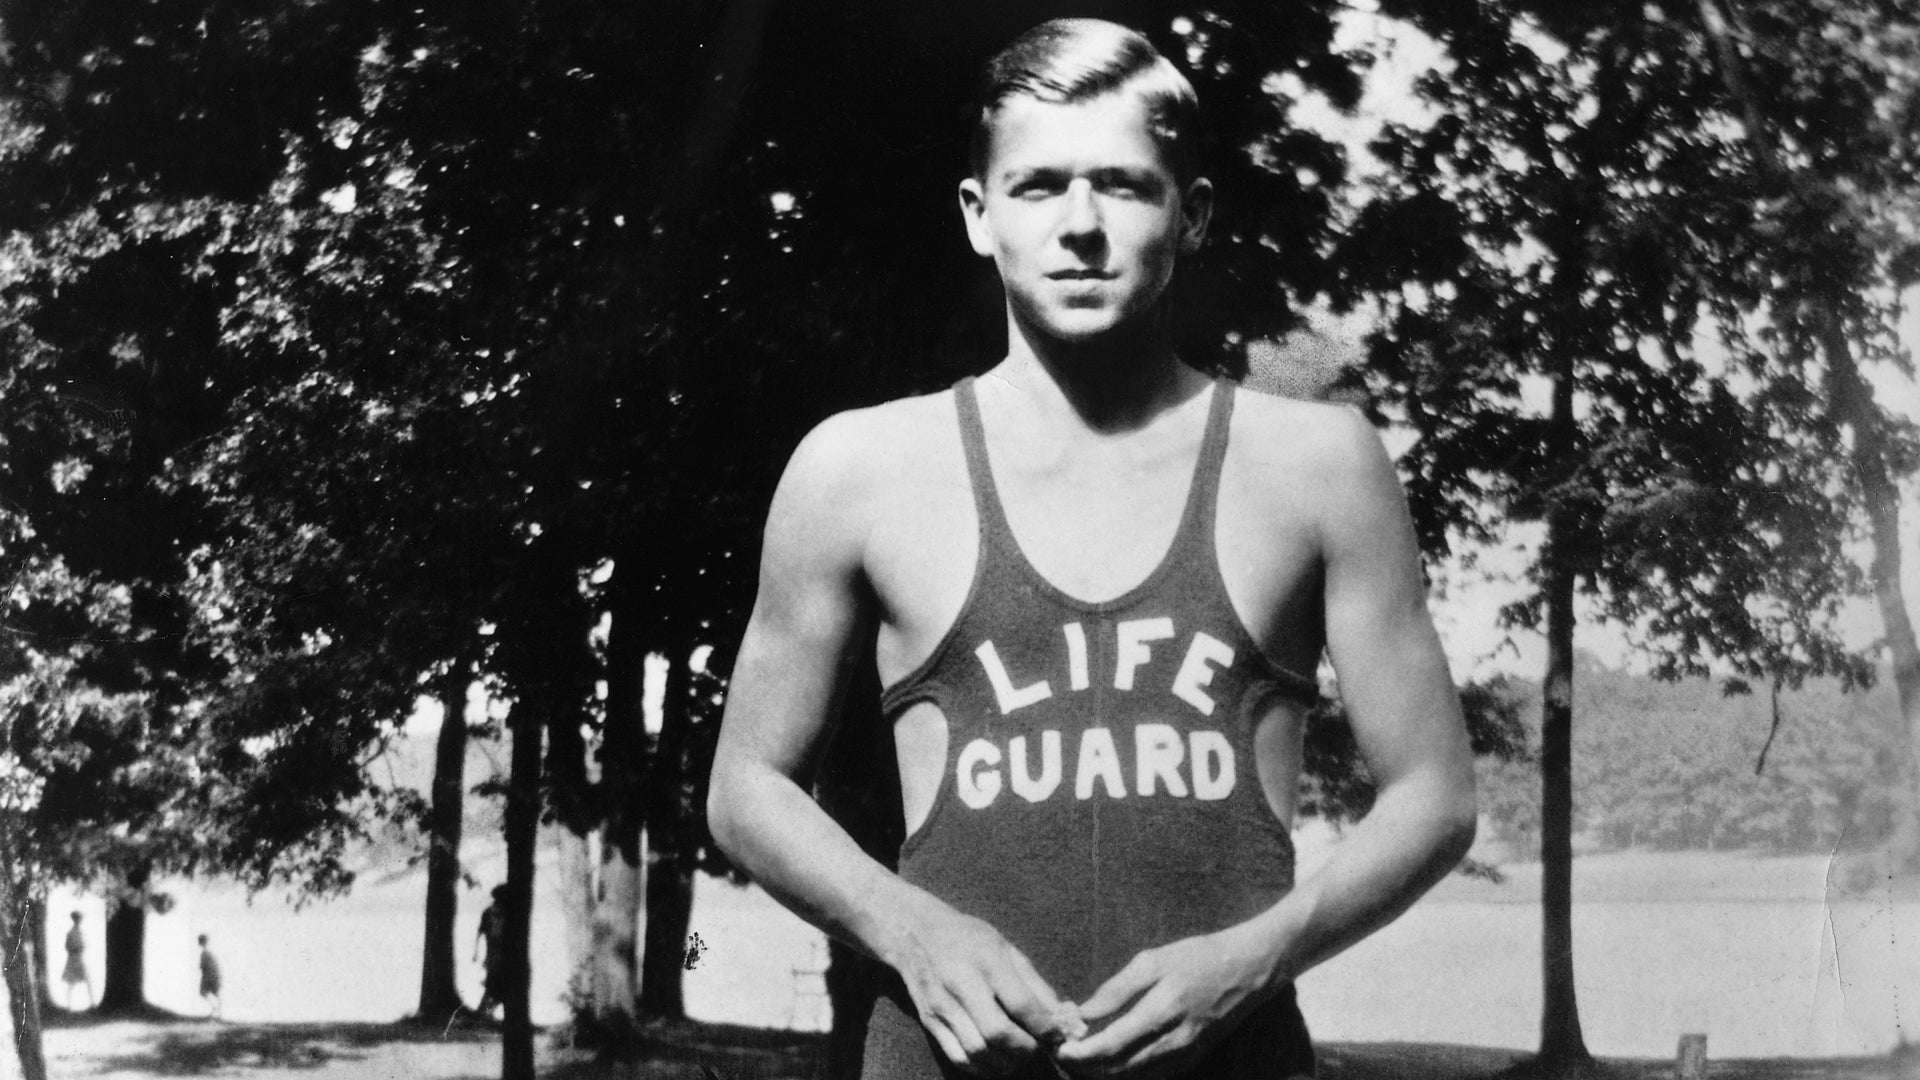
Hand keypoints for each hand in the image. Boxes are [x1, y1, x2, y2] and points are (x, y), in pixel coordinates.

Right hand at [888, 905, 1075, 1076]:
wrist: (914, 933)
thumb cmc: (969, 939)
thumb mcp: (1006, 948)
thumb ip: (1034, 983)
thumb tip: (1061, 1017)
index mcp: (987, 960)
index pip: (1021, 1004)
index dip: (1045, 1027)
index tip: (1057, 1035)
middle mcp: (962, 984)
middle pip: (998, 1034)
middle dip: (1026, 1049)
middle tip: (1038, 1048)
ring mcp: (942, 1006)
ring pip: (978, 1052)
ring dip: (1006, 1063)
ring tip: (1018, 1056)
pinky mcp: (930, 1022)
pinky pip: (958, 1058)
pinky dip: (982, 1069)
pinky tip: (996, 1061)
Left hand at [1052, 926, 1276, 1077]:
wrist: (1248, 971)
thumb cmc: (1197, 958)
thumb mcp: (1153, 961)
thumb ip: (1116, 989)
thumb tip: (1082, 1012)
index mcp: (1161, 1012)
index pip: (1110, 1046)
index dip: (1080, 1053)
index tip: (1059, 1049)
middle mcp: (1173, 1042)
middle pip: (1118, 1069)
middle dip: (1086, 1066)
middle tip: (1063, 1054)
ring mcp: (1185, 1056)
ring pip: (1134, 1077)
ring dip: (1103, 1071)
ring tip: (1080, 1056)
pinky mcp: (1191, 1061)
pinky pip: (1151, 1075)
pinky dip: (1126, 1071)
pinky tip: (1110, 1058)